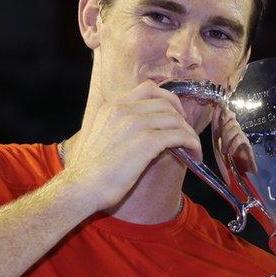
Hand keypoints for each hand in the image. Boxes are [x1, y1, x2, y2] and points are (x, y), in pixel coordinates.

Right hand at [61, 80, 202, 210]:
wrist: (81, 187)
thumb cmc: (90, 170)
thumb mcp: (100, 136)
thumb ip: (118, 125)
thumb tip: (142, 130)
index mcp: (112, 106)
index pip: (149, 89)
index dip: (168, 99)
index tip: (175, 114)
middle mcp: (124, 109)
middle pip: (166, 103)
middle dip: (182, 117)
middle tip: (187, 133)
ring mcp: (136, 124)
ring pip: (176, 120)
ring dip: (189, 133)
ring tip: (193, 149)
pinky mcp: (147, 142)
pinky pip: (180, 136)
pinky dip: (192, 144)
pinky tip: (193, 155)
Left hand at [213, 104, 256, 174]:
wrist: (235, 172)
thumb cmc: (223, 157)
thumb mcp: (216, 140)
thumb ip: (216, 125)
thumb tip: (217, 107)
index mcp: (227, 127)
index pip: (228, 113)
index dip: (224, 110)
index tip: (219, 109)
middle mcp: (236, 130)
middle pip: (232, 120)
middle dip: (224, 129)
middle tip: (219, 141)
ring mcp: (242, 137)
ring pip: (235, 128)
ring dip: (227, 139)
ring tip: (223, 150)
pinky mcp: (247, 146)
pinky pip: (240, 139)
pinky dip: (233, 145)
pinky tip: (229, 151)